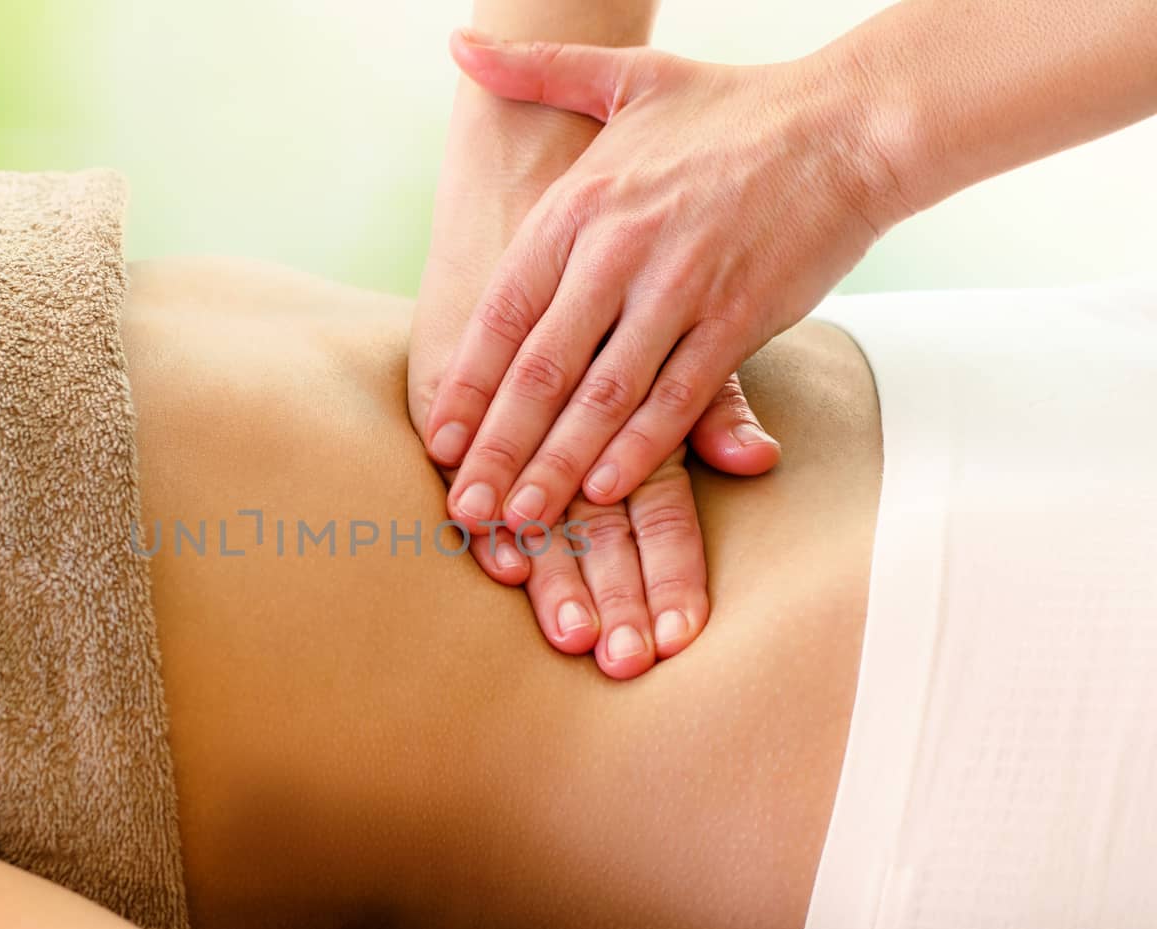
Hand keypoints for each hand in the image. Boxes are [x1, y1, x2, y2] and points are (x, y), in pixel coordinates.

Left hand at [410, 73, 774, 669]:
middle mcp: (620, 248)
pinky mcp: (740, 317)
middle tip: (466, 508)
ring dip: (558, 464)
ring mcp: (681, 286)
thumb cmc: (732, 111)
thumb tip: (461, 44)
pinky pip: (678, 397)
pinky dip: (639, 449)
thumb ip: (537, 72)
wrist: (849, 123)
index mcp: (582, 203)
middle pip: (541, 366)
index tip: (439, 439)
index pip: (503, 310)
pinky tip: (605, 491)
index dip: (468, 381)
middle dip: (498, 445)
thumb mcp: (626, 80)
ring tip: (523, 520)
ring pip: (603, 394)